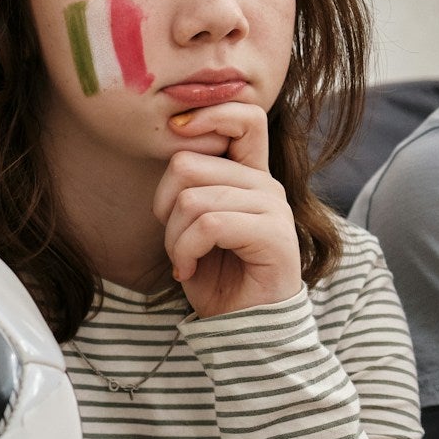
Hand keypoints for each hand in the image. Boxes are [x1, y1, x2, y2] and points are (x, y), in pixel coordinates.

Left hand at [152, 102, 301, 317]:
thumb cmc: (214, 273)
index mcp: (248, 174)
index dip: (206, 114)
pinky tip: (188, 270)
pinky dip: (185, 251)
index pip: (244, 117)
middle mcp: (265, 184)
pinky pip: (208, 225)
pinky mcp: (274, 234)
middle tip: (175, 239)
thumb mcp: (192, 220)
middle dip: (164, 206)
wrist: (241, 324)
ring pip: (193, 199)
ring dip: (173, 237)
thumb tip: (175, 139)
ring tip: (184, 258)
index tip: (175, 130)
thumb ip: (191, 183)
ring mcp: (274, 207)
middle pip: (188, 163)